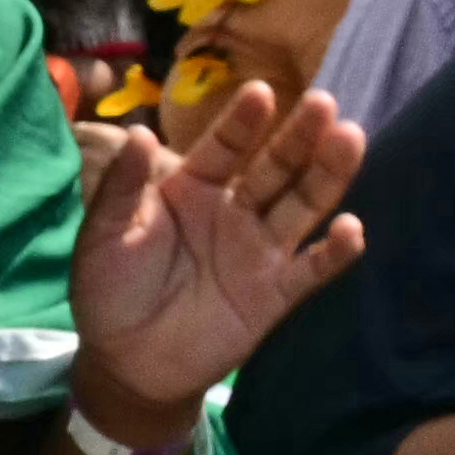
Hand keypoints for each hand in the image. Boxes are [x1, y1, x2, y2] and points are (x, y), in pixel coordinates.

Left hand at [61, 75, 363, 423]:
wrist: (124, 362)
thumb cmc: (110, 290)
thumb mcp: (104, 235)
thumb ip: (120, 187)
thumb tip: (136, 131)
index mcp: (193, 188)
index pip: (224, 147)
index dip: (242, 122)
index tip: (261, 92)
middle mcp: (234, 211)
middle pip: (275, 167)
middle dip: (300, 136)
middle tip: (324, 104)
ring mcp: (259, 250)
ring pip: (303, 204)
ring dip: (328, 174)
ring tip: (349, 139)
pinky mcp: (276, 293)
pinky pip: (312, 269)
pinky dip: (335, 251)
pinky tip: (351, 228)